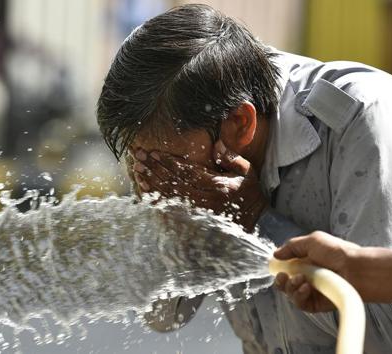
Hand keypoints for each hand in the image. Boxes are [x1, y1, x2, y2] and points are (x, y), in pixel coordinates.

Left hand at [130, 141, 266, 230]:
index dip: (168, 162)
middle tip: (138, 157)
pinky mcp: (194, 217)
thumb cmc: (249, 193)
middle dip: (154, 168)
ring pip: (169, 195)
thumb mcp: (247, 172)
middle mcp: (206, 199)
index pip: (187, 172)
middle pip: (173, 182)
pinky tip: (145, 190)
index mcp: (218, 185)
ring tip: (138, 169)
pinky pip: (171, 207)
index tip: (153, 152)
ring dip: (151, 181)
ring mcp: (198, 210)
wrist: (254, 222)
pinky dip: (156, 198)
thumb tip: (216, 146)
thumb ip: (232, 157)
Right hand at [273, 231, 360, 311]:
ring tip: (302, 280)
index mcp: (305, 262)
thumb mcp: (312, 241)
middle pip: (284, 283)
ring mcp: (311, 291)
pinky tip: (306, 288)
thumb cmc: (339, 252)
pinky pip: (299, 303)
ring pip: (290, 293)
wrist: (356, 269)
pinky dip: (299, 296)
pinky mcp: (316, 304)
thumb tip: (276, 254)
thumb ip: (291, 246)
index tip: (276, 266)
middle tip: (284, 276)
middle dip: (280, 280)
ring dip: (291, 286)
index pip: (285, 268)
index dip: (279, 268)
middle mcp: (307, 277)